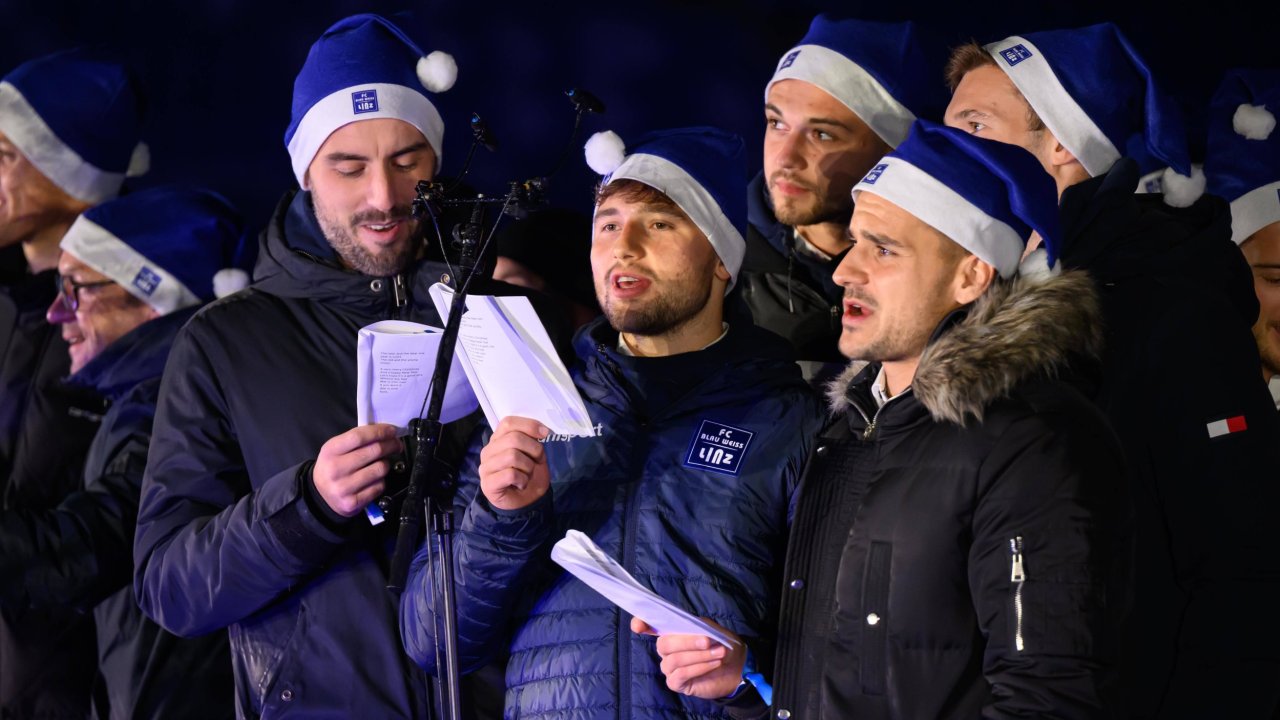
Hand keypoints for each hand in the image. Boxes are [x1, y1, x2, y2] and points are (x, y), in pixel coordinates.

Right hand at [312, 423, 402, 516]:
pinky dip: (381, 481)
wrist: (321, 495)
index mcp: (330, 451)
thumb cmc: (333, 466)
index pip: (359, 437)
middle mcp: (336, 469)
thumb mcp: (336, 449)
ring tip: (381, 463)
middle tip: (397, 444)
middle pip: (374, 451)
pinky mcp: (352, 502)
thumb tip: (385, 433)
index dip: (379, 431)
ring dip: (385, 464)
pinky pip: (379, 486)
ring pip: (380, 469)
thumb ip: (356, 440)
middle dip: (391, 445)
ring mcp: (344, 487)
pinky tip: (374, 479)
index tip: (392, 430)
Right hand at [478, 416, 550, 510]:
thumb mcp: (534, 453)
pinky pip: (510, 474)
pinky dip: (523, 480)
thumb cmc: (529, 474)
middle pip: (513, 438)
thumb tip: (542, 430)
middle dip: (533, 449)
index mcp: (498, 439)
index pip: (509, 422)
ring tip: (527, 474)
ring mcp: (485, 467)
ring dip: (528, 467)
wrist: (527, 501)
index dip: (529, 425)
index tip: (545, 434)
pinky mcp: (487, 484)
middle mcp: (488, 451)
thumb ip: (532, 438)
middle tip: (537, 461)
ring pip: (512, 456)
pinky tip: (521, 484)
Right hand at [631, 616, 746, 698]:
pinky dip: (699, 668)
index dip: (641, 624)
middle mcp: (666, 649)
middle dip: (686, 642)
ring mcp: (670, 667)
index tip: (638, 625)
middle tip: (707, 641)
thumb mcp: (712, 630)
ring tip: (718, 653)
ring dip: (698, 656)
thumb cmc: (720, 644)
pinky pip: (680, 675)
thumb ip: (698, 627)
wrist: (735, 666)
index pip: (649, 626)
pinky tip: (714, 664)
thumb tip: (690, 630)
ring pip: (674, 660)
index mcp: (671, 632)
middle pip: (664, 644)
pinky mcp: (676, 683)